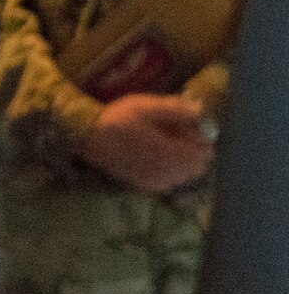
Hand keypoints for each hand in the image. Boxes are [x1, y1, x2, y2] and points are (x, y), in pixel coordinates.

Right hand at [75, 93, 214, 191]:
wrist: (87, 137)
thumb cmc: (117, 118)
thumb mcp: (145, 106)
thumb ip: (175, 110)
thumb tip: (201, 111)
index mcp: (172, 154)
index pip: (205, 153)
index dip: (199, 139)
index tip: (185, 127)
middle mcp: (168, 173)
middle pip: (198, 167)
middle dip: (192, 151)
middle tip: (174, 135)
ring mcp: (157, 182)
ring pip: (184, 175)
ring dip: (181, 162)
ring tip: (162, 144)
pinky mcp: (146, 186)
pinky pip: (169, 181)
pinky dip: (168, 170)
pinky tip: (151, 156)